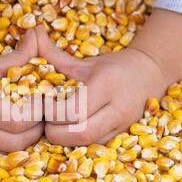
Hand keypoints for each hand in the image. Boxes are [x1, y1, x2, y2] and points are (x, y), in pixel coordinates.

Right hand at [0, 29, 43, 151]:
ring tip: (30, 120)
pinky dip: (9, 142)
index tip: (44, 99)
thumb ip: (18, 56)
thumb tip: (40, 37)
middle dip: (36, 129)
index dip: (39, 112)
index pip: (20, 120)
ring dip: (25, 139)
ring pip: (7, 152)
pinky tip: (12, 127)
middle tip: (42, 112)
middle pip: (17, 143)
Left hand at [36, 25, 173, 145]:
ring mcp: (124, 126)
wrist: (151, 74)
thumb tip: (31, 33)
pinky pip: (96, 148)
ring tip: (58, 127)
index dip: (51, 113)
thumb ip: (52, 54)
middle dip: (56, 133)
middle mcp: (118, 108)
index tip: (43, 105)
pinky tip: (72, 133)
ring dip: (66, 141)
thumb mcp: (83, 61)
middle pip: (80, 134)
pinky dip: (79, 145)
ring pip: (88, 145)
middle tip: (46, 122)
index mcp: (105, 84)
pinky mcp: (124, 138)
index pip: (72, 110)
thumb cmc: (112, 67)